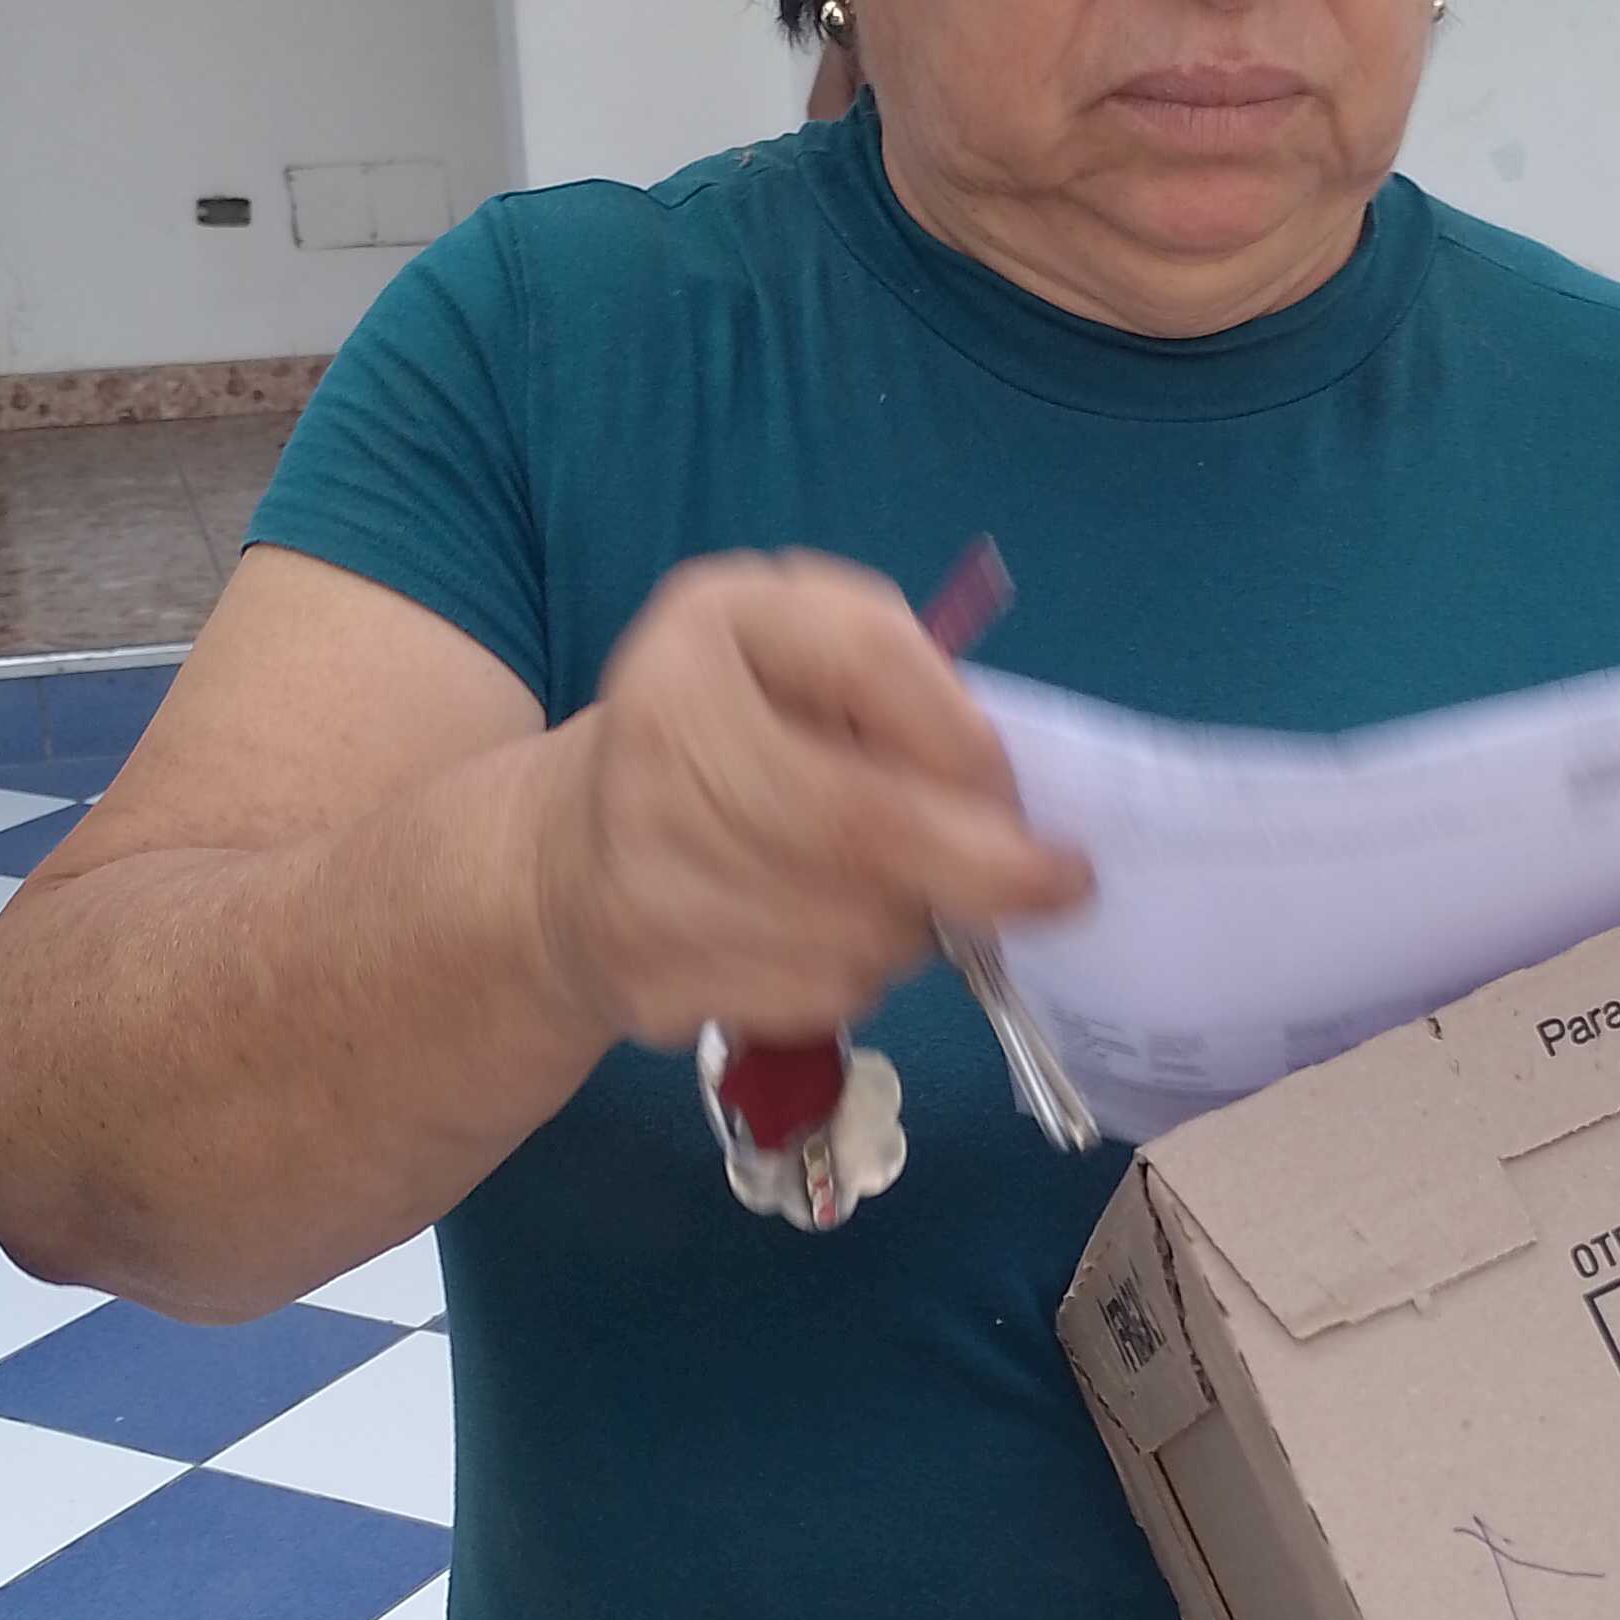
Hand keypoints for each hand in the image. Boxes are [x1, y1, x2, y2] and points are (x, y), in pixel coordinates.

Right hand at [531, 552, 1091, 1048]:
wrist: (568, 856)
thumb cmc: (734, 736)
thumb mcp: (812, 655)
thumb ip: (903, 680)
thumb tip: (999, 795)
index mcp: (708, 625)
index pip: (870, 662)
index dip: (968, 742)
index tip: (1022, 795)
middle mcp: (656, 734)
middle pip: (865, 825)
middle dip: (981, 868)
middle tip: (1051, 885)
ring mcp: (640, 867)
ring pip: (858, 929)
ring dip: (917, 928)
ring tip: (894, 895)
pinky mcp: (648, 976)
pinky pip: (818, 994)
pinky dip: (856, 978)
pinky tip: (825, 936)